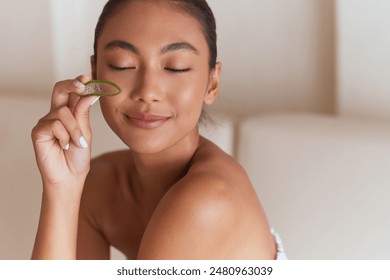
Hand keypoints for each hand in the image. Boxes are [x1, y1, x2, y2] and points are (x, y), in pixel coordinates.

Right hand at [31, 75, 99, 189]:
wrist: (70, 176)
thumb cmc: (78, 156)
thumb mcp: (85, 132)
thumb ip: (83, 113)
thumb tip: (89, 93)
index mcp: (70, 113)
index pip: (72, 92)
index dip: (79, 82)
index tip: (89, 77)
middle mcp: (57, 114)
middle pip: (59, 90)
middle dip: (71, 84)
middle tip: (82, 85)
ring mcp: (47, 122)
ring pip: (62, 112)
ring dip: (75, 129)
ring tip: (77, 143)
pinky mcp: (38, 131)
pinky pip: (54, 125)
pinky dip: (65, 136)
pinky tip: (64, 147)